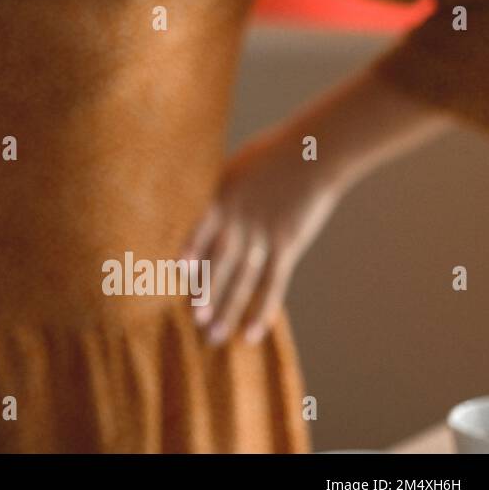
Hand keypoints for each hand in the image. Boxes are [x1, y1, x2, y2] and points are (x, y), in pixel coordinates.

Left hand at [180, 126, 345, 345]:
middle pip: (218, 262)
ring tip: (215, 336)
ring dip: (228, 309)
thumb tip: (199, 209)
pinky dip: (264, 309)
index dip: (189, 253)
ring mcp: (263, 234)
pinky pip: (273, 283)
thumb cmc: (271, 155)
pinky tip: (254, 331)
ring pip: (242, 279)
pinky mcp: (287, 244)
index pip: (198, 232)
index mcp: (220, 198)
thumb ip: (218, 193)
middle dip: (205, 292)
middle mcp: (238, 220)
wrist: (313, 153)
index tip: (175, 275)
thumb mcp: (235, 168)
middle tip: (193, 320)